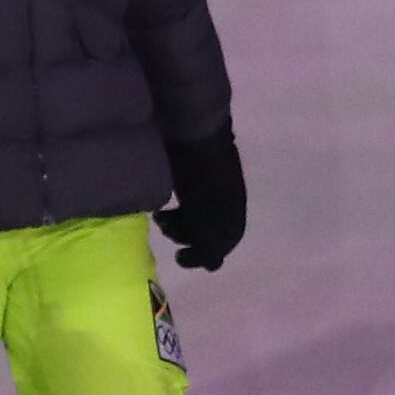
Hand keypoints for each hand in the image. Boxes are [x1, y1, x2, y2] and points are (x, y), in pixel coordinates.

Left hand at [156, 131, 245, 270]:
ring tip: (161, 215)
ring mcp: (208, 188)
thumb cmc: (201, 174)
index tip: (181, 256)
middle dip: (185, 235)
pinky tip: (160, 205)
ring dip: (176, 223)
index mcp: (235, 210)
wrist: (192, 129)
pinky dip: (173, 209)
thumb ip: (211, 241)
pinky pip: (184, 203)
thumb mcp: (208, 214)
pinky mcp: (191, 177)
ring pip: (192, 218)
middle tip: (167, 225)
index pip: (223, 242)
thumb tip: (213, 266)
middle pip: (205, 231)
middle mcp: (225, 201)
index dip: (203, 253)